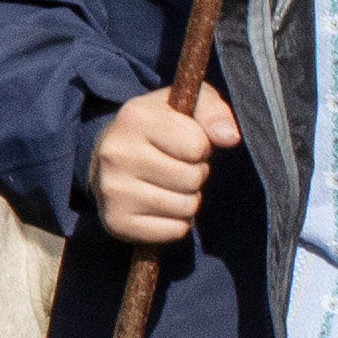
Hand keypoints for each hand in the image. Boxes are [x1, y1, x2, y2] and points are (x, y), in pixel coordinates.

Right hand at [82, 84, 240, 248]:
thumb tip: (230, 137)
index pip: (196, 145)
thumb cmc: (159, 128)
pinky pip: (174, 231)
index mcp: (134, 117)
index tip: (183, 145)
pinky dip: (176, 223)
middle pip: (192, 178)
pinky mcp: (116, 222)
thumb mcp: (187, 105)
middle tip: (176, 167)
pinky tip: (159, 206)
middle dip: (195, 174)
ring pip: (186, 207)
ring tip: (168, 185)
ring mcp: (113, 191)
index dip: (200, 147)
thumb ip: (214, 112)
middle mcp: (117, 154)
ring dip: (187, 199)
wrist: (107, 157)